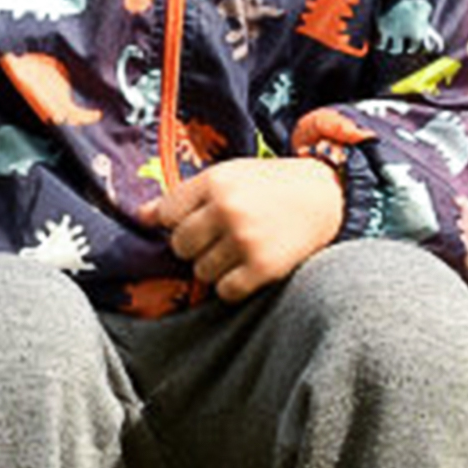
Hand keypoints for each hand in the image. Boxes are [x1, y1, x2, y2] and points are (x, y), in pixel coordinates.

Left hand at [139, 156, 345, 302]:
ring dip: (214, 267)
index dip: (178, 221)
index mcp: (215, 181)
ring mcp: (245, 240)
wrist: (327, 197)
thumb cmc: (268, 186)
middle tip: (218, 238)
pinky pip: (225, 291)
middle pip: (180, 246)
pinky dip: (232, 286)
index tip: (197, 220)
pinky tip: (245, 270)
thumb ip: (185, 196)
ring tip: (236, 251)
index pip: (166, 215)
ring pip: (200, 271)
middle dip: (195, 246)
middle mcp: (227, 209)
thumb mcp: (227, 176)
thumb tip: (140, 217)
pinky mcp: (264, 267)